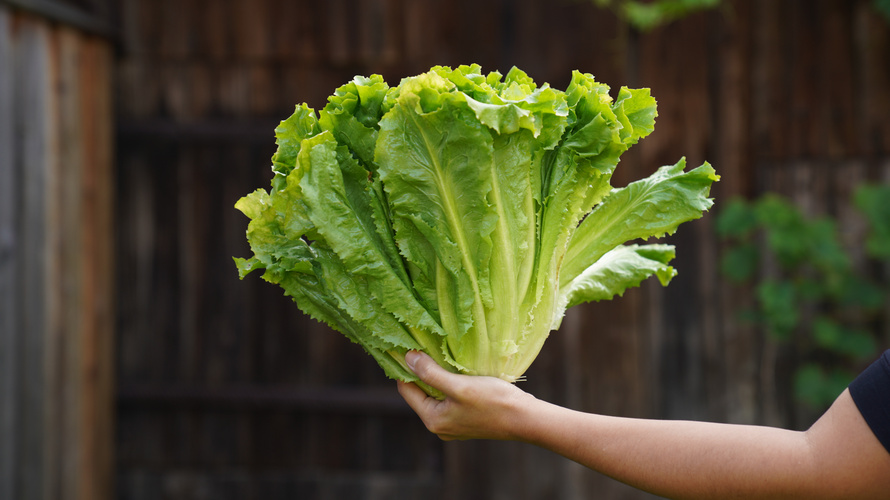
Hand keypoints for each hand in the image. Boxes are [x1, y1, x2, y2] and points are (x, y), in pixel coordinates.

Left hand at [397, 351, 538, 440]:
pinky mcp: (466, 419)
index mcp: (433, 420)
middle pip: (420, 392)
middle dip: (421, 371)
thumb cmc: (493, 402)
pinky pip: (449, 398)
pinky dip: (450, 383)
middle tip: (423, 346)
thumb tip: (407, 358)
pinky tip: (456, 369)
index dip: (405, 368)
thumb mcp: (459, 385)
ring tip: (439, 354)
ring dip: (437, 376)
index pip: (407, 389)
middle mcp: (440, 425)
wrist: (525, 419)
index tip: (406, 346)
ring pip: (436, 394)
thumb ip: (431, 373)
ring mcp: (453, 424)